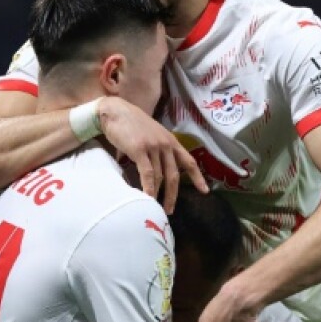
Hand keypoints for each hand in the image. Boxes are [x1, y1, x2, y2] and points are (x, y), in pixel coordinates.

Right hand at [99, 96, 207, 212]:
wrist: (115, 111)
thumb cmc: (131, 124)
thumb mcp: (152, 135)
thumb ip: (159, 149)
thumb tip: (158, 170)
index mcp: (171, 141)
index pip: (189, 162)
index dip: (197, 178)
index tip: (205, 191)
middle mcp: (166, 144)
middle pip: (174, 175)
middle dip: (172, 195)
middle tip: (169, 210)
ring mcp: (153, 147)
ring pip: (160, 176)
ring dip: (158, 194)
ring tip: (154, 207)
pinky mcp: (140, 150)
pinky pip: (147, 173)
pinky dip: (148, 187)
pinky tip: (147, 197)